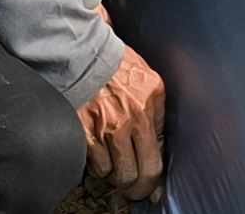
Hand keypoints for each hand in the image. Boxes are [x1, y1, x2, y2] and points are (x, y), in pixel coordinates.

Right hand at [77, 44, 165, 200]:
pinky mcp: (84, 133)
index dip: (153, 182)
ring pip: (116, 175)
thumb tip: (159, 150)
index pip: (155, 161)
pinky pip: (96, 167)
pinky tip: (101, 155)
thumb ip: (157, 116)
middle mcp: (129, 120)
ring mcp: (105, 128)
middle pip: (136, 175)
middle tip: (133, 187)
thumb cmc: (119, 68)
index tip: (151, 189)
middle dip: (136, 187)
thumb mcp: (150, 84)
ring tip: (116, 164)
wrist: (85, 55)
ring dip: (116, 175)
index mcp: (148, 106)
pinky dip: (99, 167)